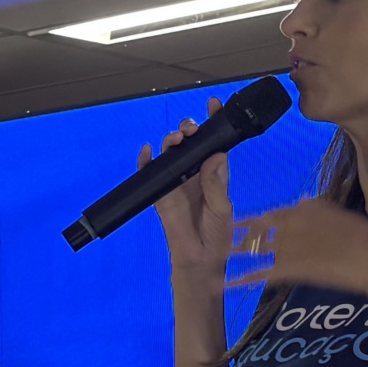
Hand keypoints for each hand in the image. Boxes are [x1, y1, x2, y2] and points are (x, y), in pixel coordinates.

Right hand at [146, 98, 234, 289]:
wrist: (199, 261)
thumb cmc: (216, 236)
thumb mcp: (222, 209)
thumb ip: (216, 184)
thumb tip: (216, 156)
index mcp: (214, 175)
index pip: (214, 144)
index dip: (214, 124)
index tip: (214, 105)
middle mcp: (195, 174)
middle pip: (190, 143)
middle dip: (189, 129)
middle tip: (191, 129)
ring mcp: (176, 182)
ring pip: (170, 153)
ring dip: (171, 141)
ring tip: (176, 138)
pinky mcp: (160, 194)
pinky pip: (149, 174)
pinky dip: (145, 161)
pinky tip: (147, 151)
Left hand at [228, 198, 367, 295]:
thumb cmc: (360, 235)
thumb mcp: (334, 213)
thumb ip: (314, 207)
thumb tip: (301, 201)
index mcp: (300, 210)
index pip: (268, 214)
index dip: (250, 221)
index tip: (233, 223)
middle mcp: (289, 226)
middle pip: (255, 231)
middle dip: (236, 236)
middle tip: (217, 241)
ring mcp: (288, 248)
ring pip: (253, 251)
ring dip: (232, 255)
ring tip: (211, 259)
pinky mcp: (291, 269)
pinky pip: (259, 274)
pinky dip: (240, 279)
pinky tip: (224, 284)